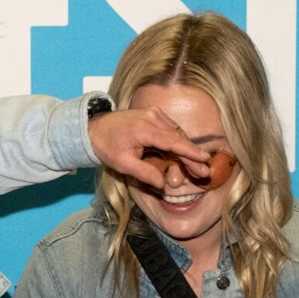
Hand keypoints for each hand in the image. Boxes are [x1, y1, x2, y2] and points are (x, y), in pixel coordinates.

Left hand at [86, 107, 211, 191]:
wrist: (94, 128)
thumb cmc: (107, 146)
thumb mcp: (123, 164)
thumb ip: (144, 173)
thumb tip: (163, 184)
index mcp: (144, 129)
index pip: (173, 141)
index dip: (190, 153)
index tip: (204, 161)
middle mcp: (152, 117)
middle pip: (179, 138)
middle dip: (192, 156)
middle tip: (203, 172)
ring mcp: (154, 113)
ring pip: (177, 133)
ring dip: (186, 149)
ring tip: (196, 166)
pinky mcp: (154, 114)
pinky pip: (171, 129)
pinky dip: (178, 142)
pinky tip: (183, 155)